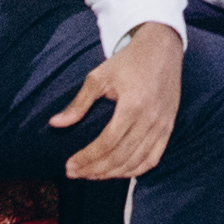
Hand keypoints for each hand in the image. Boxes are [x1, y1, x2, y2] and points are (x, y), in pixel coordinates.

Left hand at [49, 20, 186, 182]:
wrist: (162, 49)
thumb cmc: (129, 61)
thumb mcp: (100, 77)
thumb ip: (79, 103)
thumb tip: (55, 123)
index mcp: (133, 105)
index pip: (107, 143)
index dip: (87, 158)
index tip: (69, 165)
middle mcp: (150, 119)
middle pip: (120, 157)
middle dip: (94, 169)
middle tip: (75, 173)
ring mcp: (162, 126)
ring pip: (136, 162)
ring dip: (112, 173)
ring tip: (91, 174)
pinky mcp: (168, 129)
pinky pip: (153, 159)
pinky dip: (135, 170)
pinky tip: (118, 172)